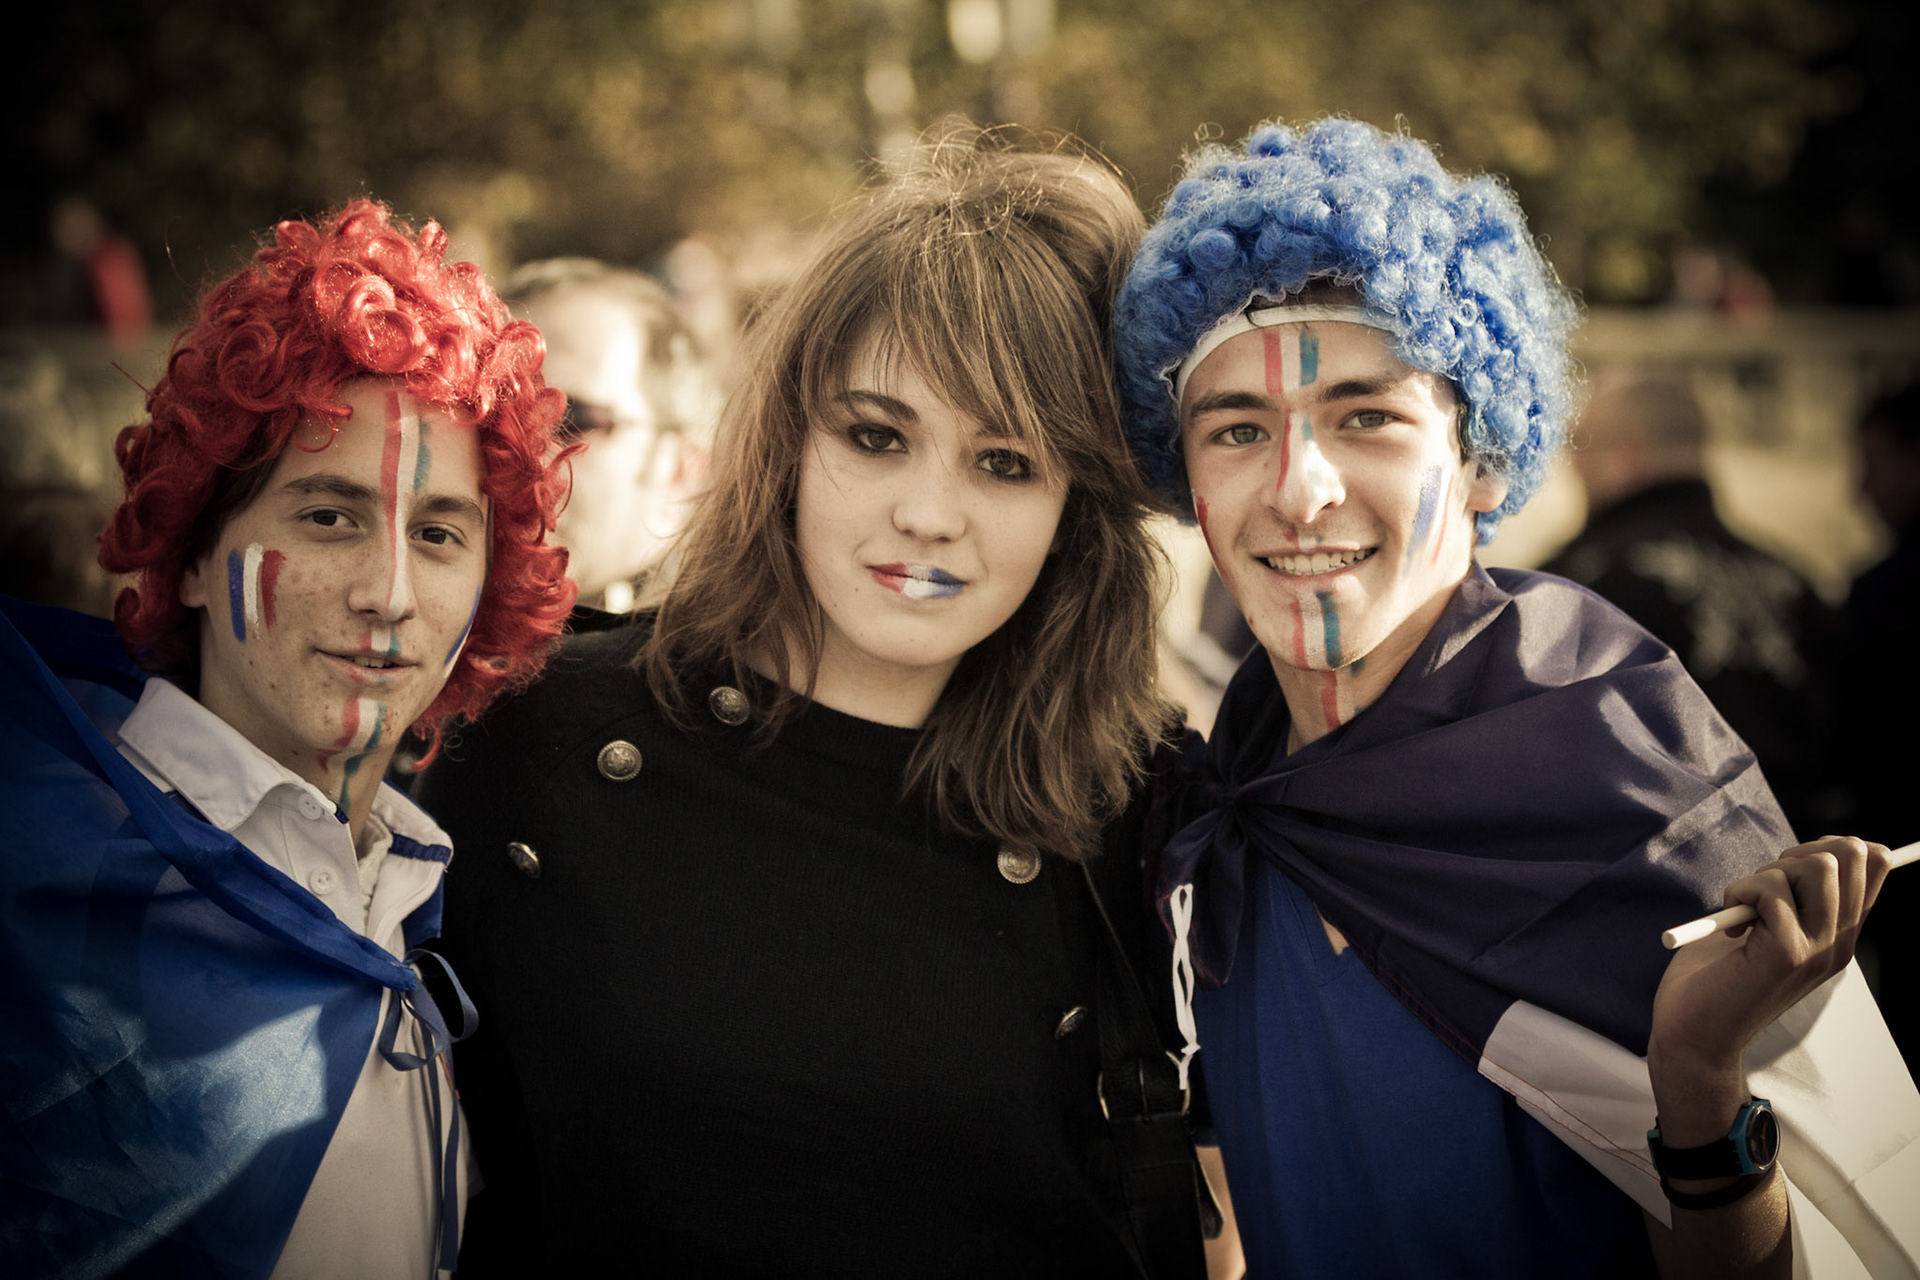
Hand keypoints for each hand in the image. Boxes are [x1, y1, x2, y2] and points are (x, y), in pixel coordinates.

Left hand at [1648, 836, 1889, 1138]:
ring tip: (1745, 908)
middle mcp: (1839, 942)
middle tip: (1764, 888)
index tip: (1789, 866)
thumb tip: (1817, 850)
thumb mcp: (1770, 926)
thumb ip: (1794, 896)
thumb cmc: (1718, 976)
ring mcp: (1818, 949)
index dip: (1832, 844)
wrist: (1694, 1034)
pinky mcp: (1786, 953)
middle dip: (1800, 852)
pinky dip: (1739, 892)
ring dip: (1766, 873)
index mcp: (1838, 934)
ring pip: (1818, 866)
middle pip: (1854, 854)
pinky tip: (1730, 926)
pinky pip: (1771, 889)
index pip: (1876, 864)